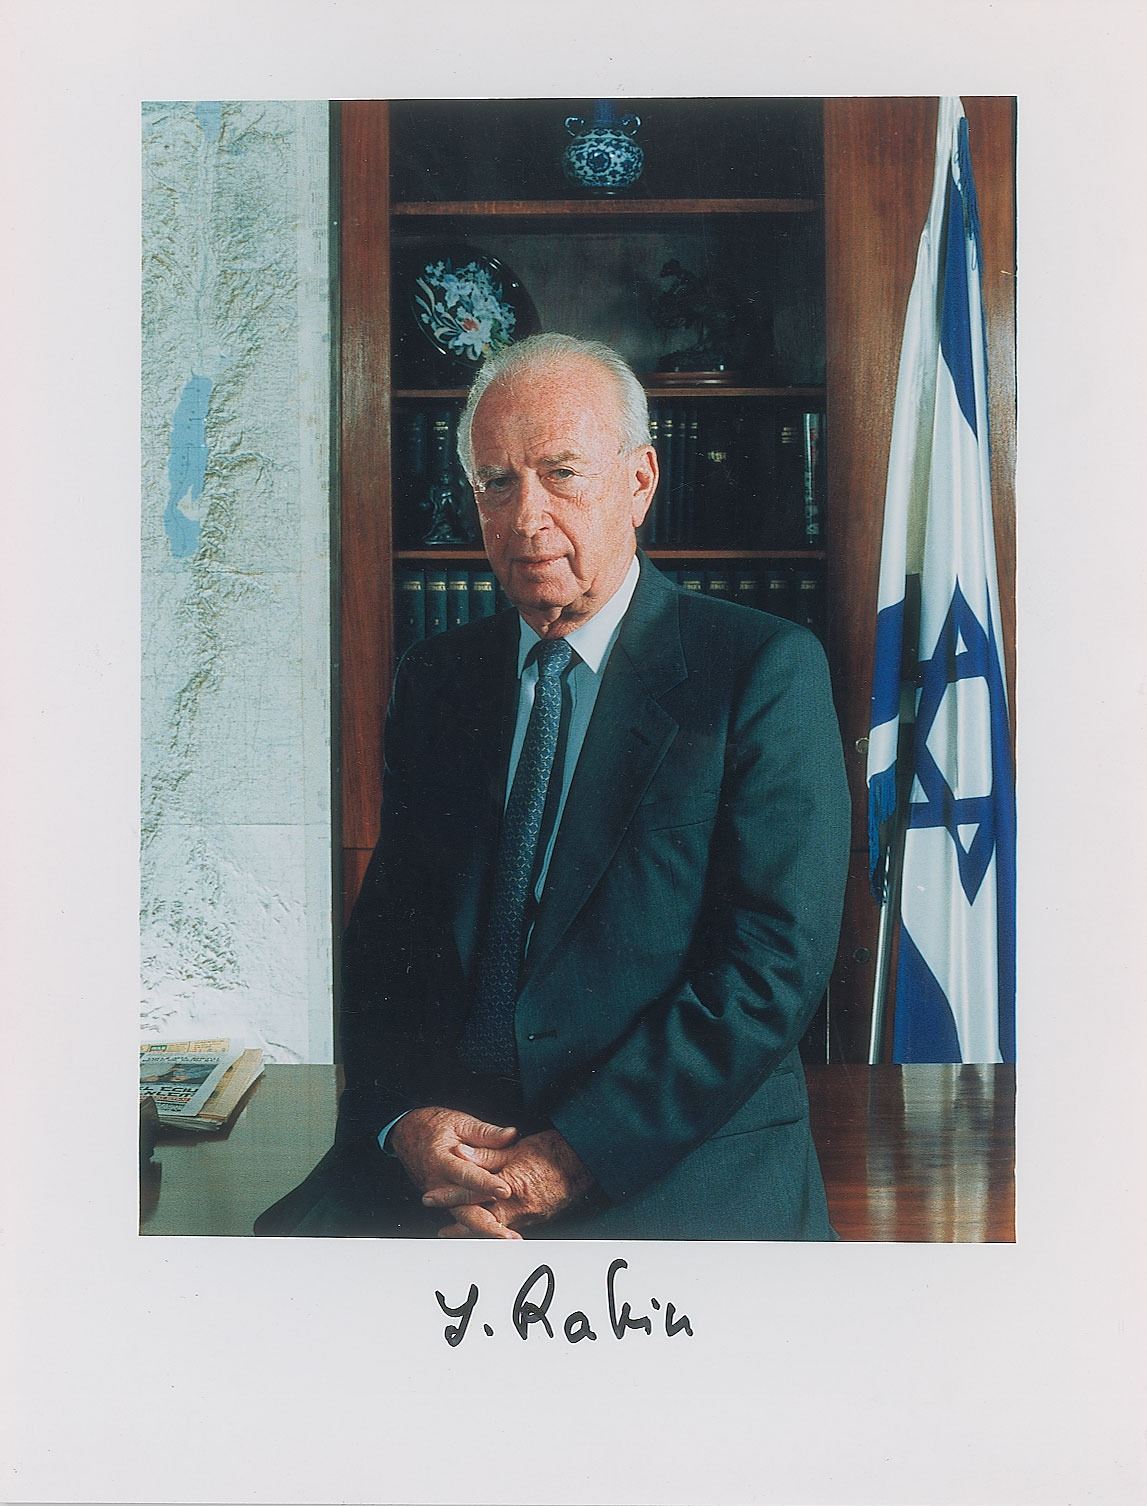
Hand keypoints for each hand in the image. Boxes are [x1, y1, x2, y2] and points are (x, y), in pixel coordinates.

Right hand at [389, 1108, 519, 1234]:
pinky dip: (479, 1226)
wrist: (408, 1134)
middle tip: (508, 1234)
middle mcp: (439, 1183)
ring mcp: (441, 1196)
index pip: (465, 1175)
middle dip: (486, 1224)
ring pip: (463, 1217)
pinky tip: (496, 1235)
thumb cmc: (434, 1126)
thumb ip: (486, 1132)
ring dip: (485, 1230)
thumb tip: (510, 1134)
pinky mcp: (446, 1201)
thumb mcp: (460, 1122)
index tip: (505, 1190)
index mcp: (441, 1160)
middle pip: (462, 1208)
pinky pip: (462, 1215)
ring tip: (507, 1238)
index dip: (485, 1184)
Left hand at [428, 1129, 595, 1237]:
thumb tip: (459, 1153)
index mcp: (511, 1184)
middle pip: (481, 1220)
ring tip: (456, 1236)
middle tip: (441, 1234)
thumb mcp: (515, 1148)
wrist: (583, 1161)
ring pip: (495, 1228)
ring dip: (475, 1232)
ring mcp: (529, 1216)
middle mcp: (519, 1206)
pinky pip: (510, 1227)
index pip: (473, 1193)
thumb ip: (487, 1154)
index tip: (431, 1197)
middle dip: (460, 1227)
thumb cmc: (551, 1150)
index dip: (450, 1195)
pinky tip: (487, 1230)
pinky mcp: (537, 1219)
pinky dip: (495, 1230)